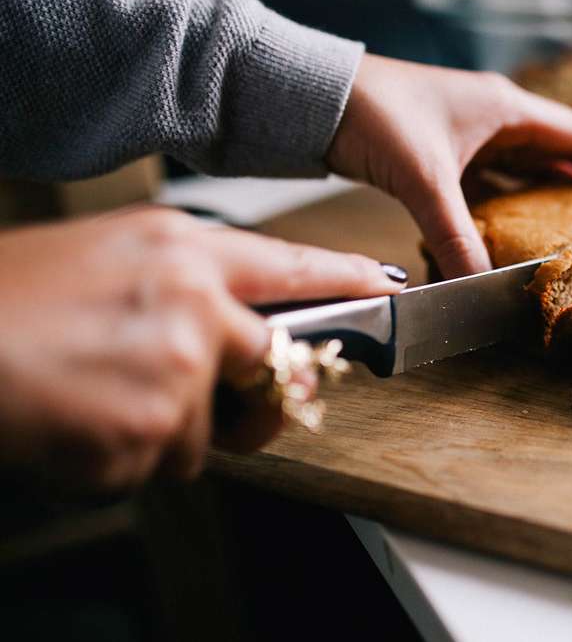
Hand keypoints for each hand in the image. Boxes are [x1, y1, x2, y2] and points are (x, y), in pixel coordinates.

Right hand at [0, 207, 401, 494]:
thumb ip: (178, 287)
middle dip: (247, 393)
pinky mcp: (151, 430)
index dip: (345, 279)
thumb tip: (231, 328)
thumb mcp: (101, 260)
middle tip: (183, 390)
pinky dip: (112, 463)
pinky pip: (155, 467)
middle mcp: (194, 304)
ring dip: (154, 433)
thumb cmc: (2, 301)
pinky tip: (68, 426)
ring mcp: (177, 370)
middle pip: (273, 363)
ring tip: (86, 399)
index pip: (292, 267)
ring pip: (206, 431)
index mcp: (179, 251)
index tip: (386, 288)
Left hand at [327, 55, 571, 277]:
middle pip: (562, 153)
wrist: (315, 98)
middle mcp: (495, 117)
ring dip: (554, 197)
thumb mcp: (425, 180)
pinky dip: (510, 206)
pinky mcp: (444, 153)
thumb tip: (479, 288)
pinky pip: (493, 182)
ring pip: (528, 169)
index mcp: (506, 109)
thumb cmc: (373, 115)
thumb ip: (456, 236)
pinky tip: (518, 233)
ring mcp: (470, 134)